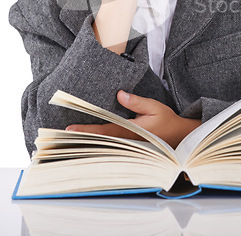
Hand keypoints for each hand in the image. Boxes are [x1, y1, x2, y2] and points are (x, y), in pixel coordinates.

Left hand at [66, 90, 201, 148]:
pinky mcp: (130, 147)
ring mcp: (128, 146)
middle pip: (100, 141)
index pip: (104, 130)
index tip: (70, 129)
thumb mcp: (154, 106)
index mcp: (131, 131)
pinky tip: (88, 141)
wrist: (179, 137)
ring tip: (69, 139)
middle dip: (81, 138)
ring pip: (104, 145)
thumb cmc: (167, 121)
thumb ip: (136, 101)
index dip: (87, 130)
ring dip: (87, 142)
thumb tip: (119, 94)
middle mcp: (127, 141)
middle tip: (61, 137)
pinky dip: (98, 144)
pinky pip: (111, 145)